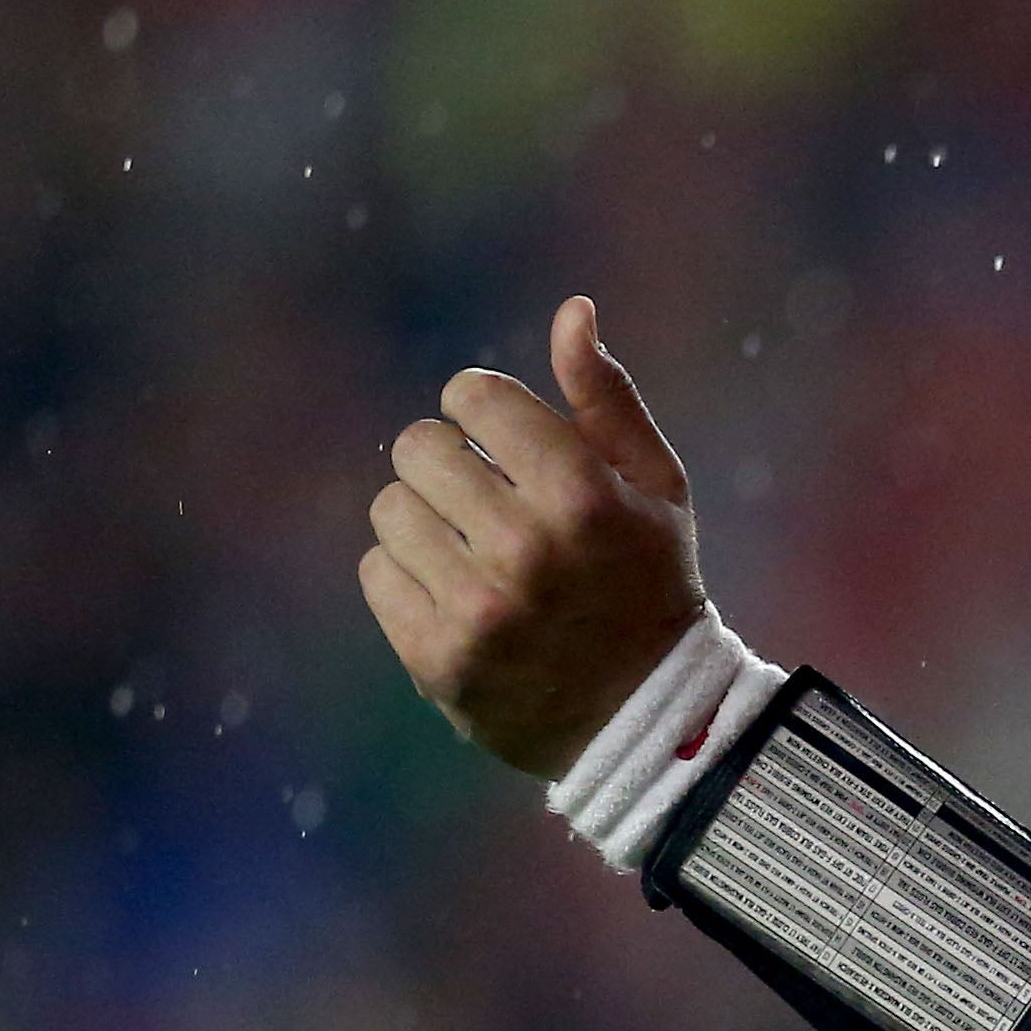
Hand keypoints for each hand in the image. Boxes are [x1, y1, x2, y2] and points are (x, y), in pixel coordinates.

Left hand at [361, 295, 711, 781]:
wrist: (654, 722)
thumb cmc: (652, 584)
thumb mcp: (654, 488)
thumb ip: (607, 399)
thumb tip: (571, 309)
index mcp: (581, 493)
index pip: (472, 396)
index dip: (484, 413)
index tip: (508, 447)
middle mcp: (526, 547)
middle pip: (418, 445)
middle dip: (447, 463)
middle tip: (483, 500)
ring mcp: (478, 607)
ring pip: (389, 508)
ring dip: (424, 520)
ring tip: (471, 552)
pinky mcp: (438, 657)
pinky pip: (376, 572)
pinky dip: (407, 577)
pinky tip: (455, 595)